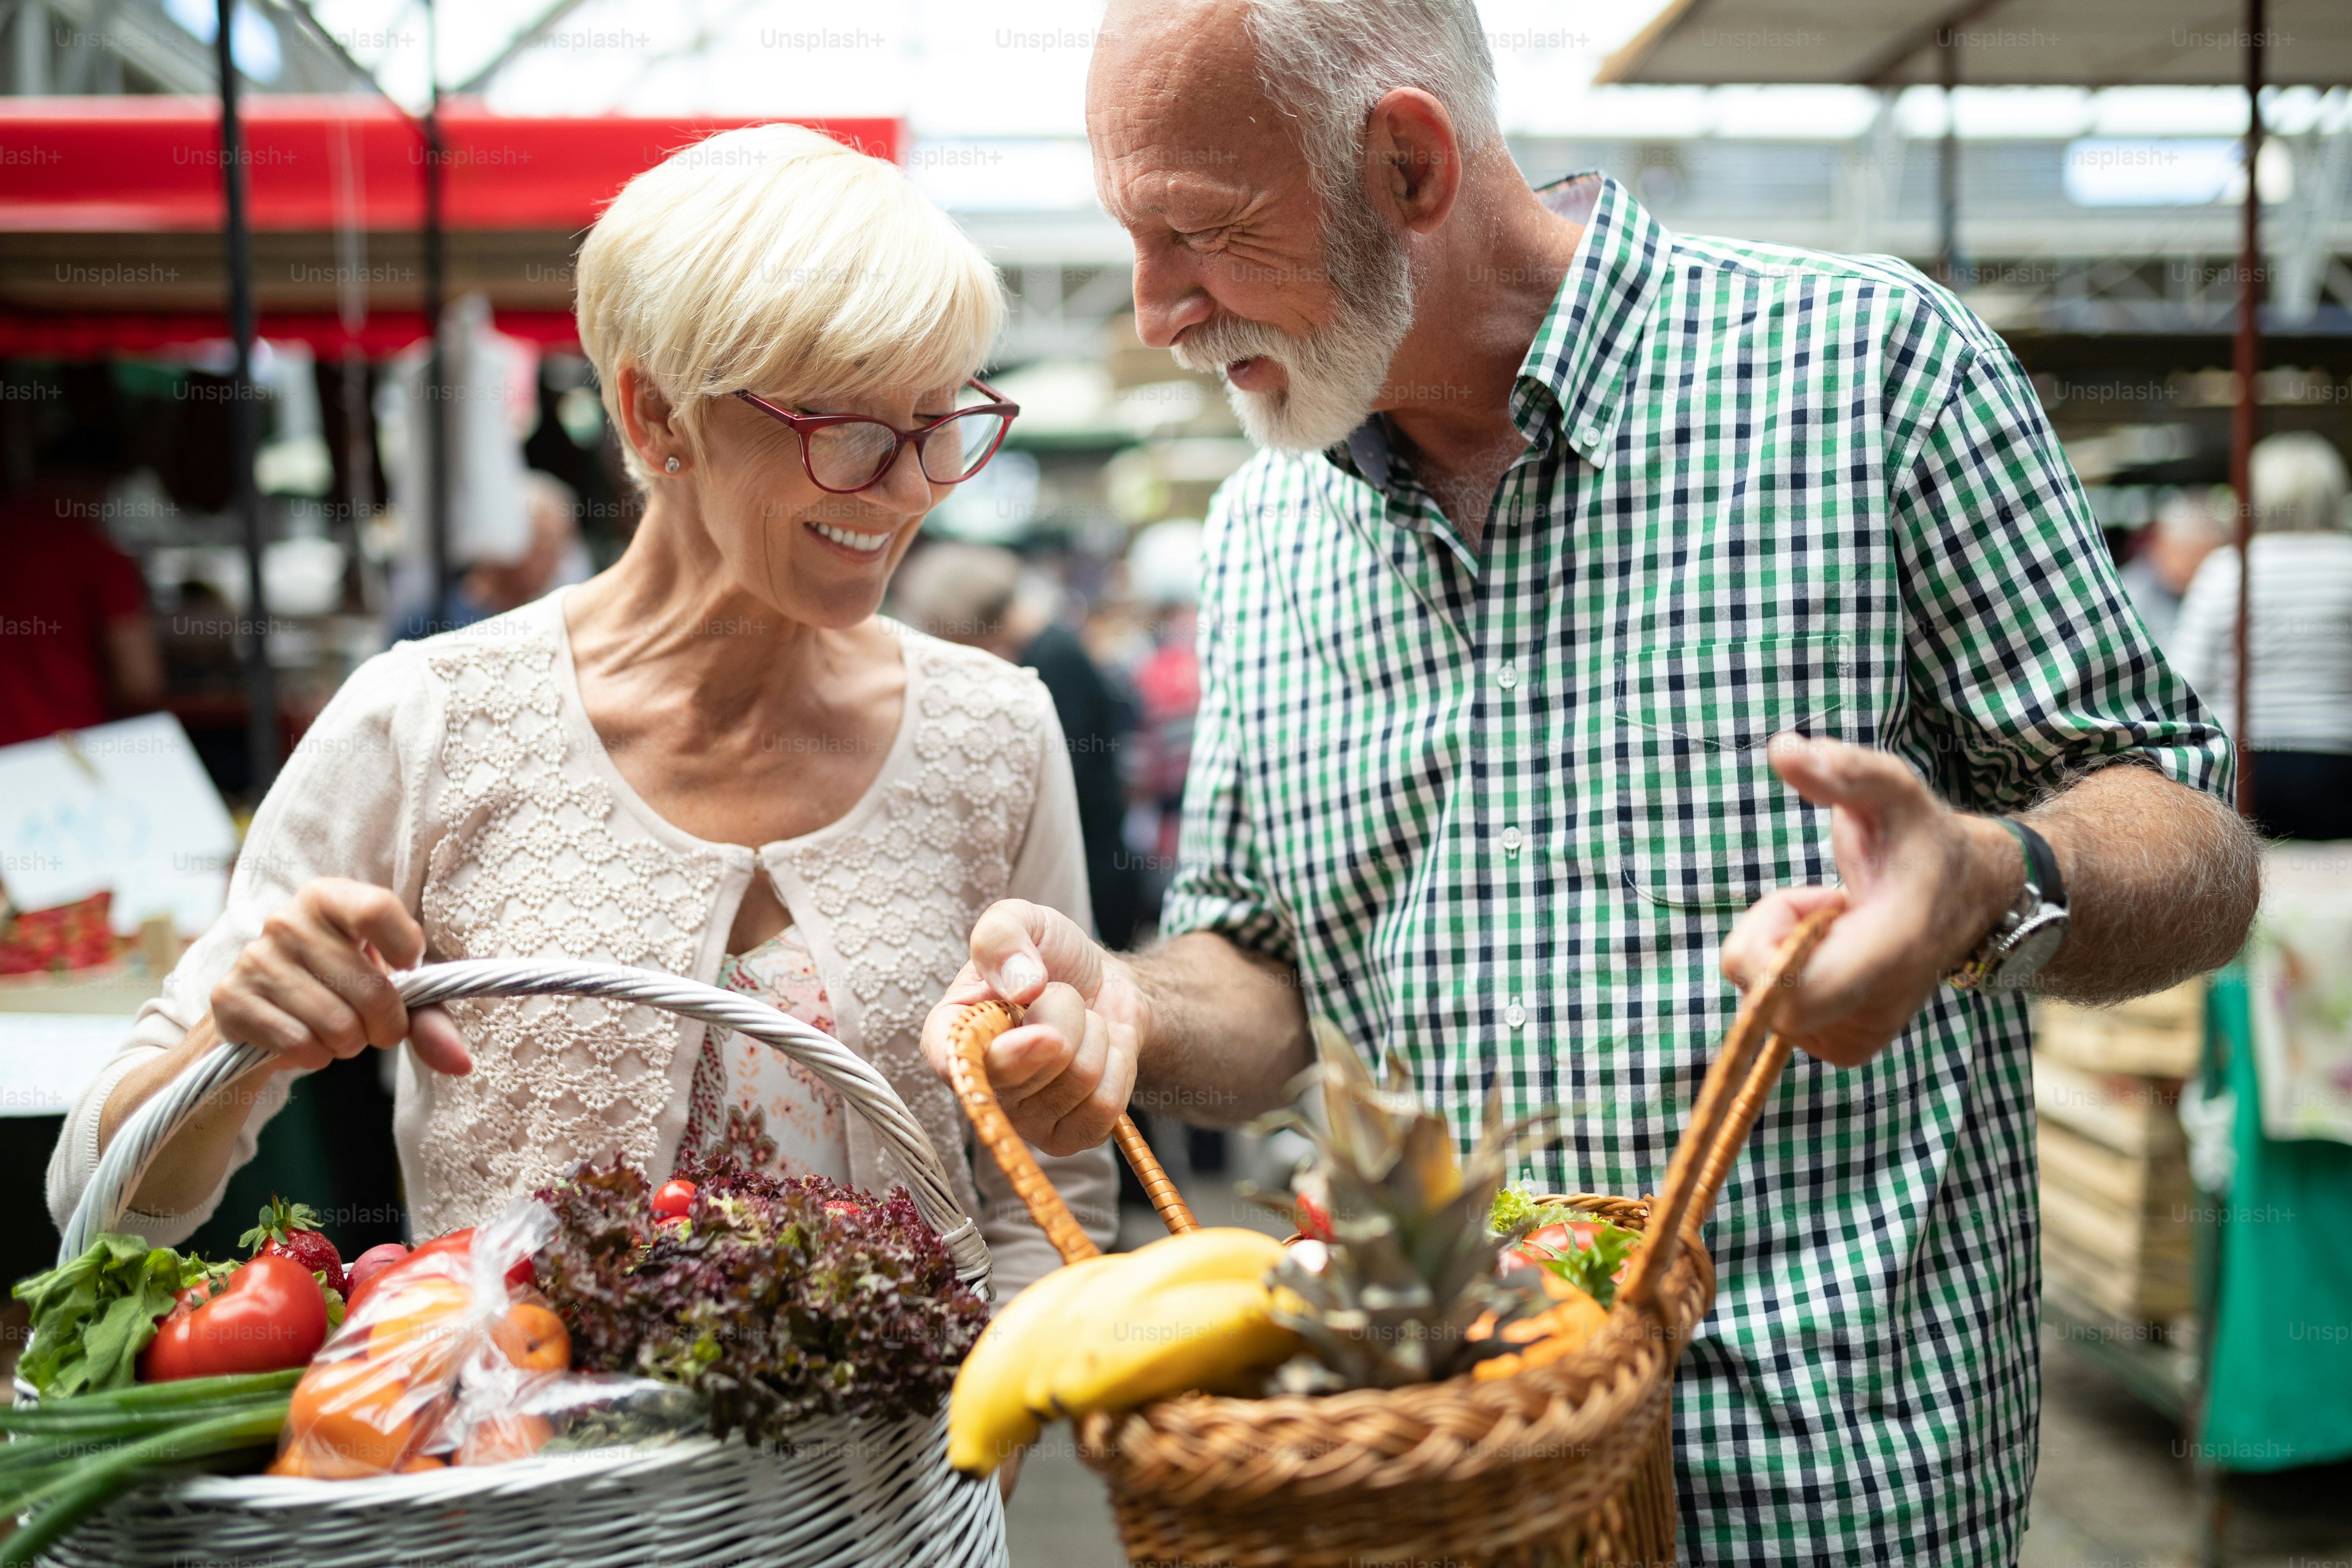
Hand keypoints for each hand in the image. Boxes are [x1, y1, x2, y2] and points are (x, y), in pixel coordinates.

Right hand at [210, 878, 471, 1075]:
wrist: (263, 1014)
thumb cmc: (342, 990)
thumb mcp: (390, 991)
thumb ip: (429, 1019)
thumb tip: (460, 1062)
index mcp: (330, 898)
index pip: (377, 908)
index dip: (404, 946)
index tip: (409, 968)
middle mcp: (287, 920)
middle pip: (370, 986)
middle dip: (385, 1025)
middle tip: (376, 1028)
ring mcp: (254, 958)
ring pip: (337, 1024)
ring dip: (349, 1044)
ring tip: (339, 1032)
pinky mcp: (230, 999)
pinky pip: (299, 1044)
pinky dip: (315, 1056)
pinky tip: (307, 1041)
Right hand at [920, 900, 1147, 1154]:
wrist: (1101, 987)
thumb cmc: (1050, 957)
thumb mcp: (1021, 920)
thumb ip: (1001, 934)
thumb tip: (1020, 984)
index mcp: (952, 1035)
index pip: (952, 1063)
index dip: (999, 1053)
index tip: (1041, 1029)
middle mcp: (980, 1086)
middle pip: (1034, 1065)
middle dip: (1066, 1012)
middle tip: (1058, 993)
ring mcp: (1022, 1119)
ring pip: (1077, 1080)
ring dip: (1096, 1033)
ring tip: (1079, 1020)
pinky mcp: (1065, 1138)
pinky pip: (1105, 1108)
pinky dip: (1118, 1066)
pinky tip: (1100, 1052)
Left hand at [1719, 736, 2017, 1066]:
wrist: (1967, 898)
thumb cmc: (1919, 839)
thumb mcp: (1890, 791)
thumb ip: (1843, 769)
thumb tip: (1782, 748)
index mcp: (1890, 955)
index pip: (1788, 994)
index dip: (1766, 946)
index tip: (1812, 897)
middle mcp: (1875, 1011)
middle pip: (1761, 997)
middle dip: (1771, 938)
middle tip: (1826, 902)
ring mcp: (1857, 1039)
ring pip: (1761, 1004)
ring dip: (1782, 953)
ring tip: (1841, 922)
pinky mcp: (1844, 1049)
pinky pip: (1774, 1017)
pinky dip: (1789, 977)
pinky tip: (1837, 950)